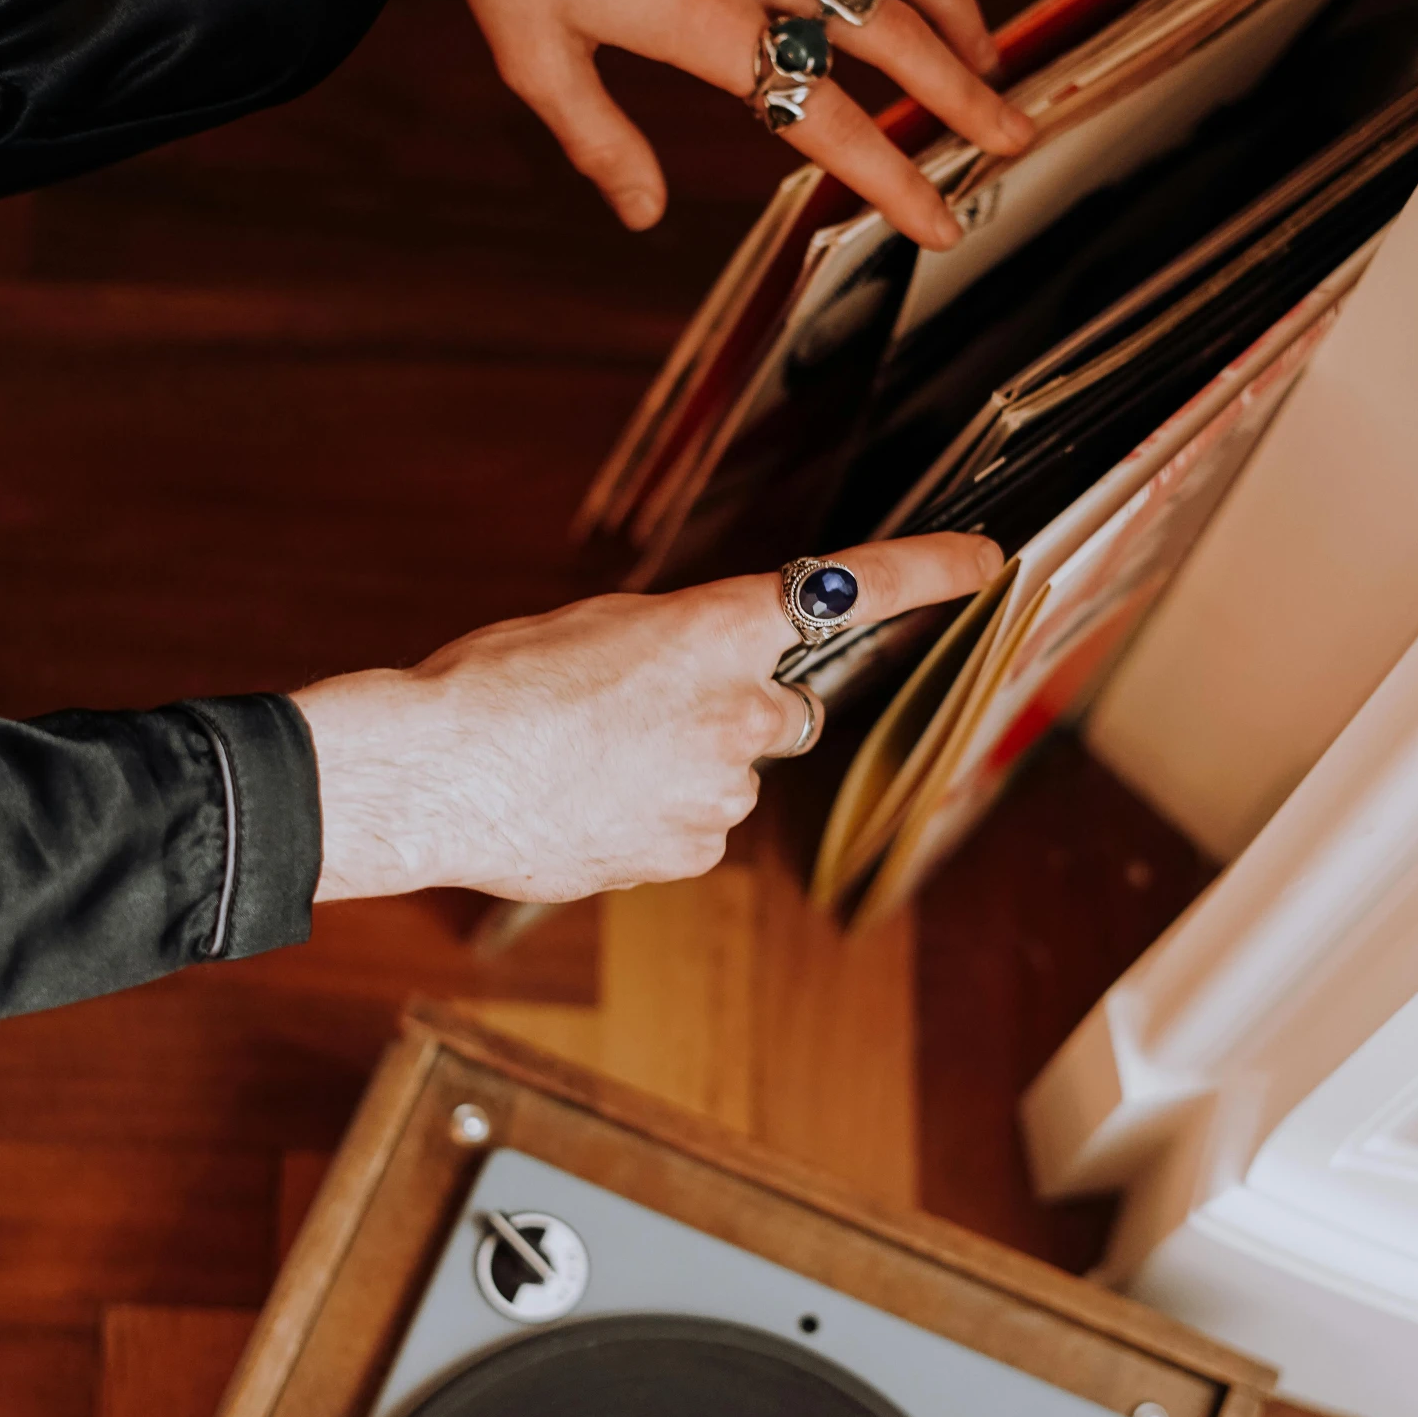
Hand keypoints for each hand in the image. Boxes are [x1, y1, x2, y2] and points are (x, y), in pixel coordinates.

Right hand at [293, 533, 1002, 903]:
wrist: (434, 775)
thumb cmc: (493, 687)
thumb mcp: (591, 630)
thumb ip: (671, 647)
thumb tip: (695, 681)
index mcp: (713, 629)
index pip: (848, 589)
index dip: (926, 572)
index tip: (983, 562)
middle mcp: (737, 709)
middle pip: (784, 715)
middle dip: (741, 715)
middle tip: (652, 715)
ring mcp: (719, 792)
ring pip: (728, 780)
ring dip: (682, 772)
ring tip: (587, 763)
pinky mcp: (689, 853)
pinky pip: (691, 832)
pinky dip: (651, 822)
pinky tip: (584, 806)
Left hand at [362, 0, 1032, 250]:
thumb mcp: (533, 57)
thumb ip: (599, 142)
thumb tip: (644, 216)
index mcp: (705, 21)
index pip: (825, 117)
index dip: (894, 179)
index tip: (942, 223)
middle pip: (890, 36)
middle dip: (965, 96)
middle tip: (1017, 138)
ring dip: (954, 11)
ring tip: (990, 58)